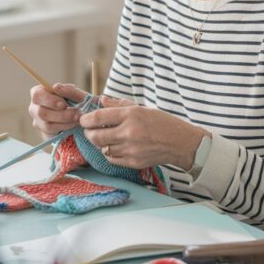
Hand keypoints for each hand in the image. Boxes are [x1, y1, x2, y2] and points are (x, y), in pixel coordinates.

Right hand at [28, 83, 85, 138]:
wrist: (80, 116)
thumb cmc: (76, 102)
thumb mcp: (76, 94)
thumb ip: (68, 90)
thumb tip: (56, 87)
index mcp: (39, 93)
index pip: (37, 95)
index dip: (50, 100)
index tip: (64, 104)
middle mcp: (34, 107)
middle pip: (41, 112)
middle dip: (60, 114)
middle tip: (76, 114)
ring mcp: (37, 121)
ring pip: (46, 125)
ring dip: (64, 122)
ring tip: (77, 118)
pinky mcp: (43, 132)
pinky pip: (51, 133)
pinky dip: (64, 128)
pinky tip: (73, 124)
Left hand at [79, 95, 208, 170]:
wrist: (180, 142)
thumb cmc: (162, 122)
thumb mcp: (142, 108)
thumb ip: (119, 104)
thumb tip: (101, 101)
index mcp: (131, 115)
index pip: (99, 117)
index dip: (86, 119)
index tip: (83, 120)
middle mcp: (129, 132)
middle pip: (96, 136)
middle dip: (89, 133)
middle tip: (89, 130)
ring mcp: (131, 149)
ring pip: (103, 148)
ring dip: (99, 143)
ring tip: (103, 138)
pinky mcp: (134, 162)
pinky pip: (112, 159)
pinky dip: (109, 153)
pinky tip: (114, 147)